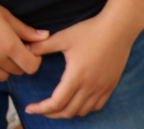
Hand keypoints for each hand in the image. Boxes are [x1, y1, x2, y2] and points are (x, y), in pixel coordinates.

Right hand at [0, 0, 46, 82]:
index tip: (29, 50)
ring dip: (4, 68)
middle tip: (12, 47)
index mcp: (10, 45)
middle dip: (19, 61)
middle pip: (18, 71)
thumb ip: (26, 30)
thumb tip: (45, 36)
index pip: (32, 66)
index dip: (34, 59)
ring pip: (2, 76)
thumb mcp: (6, 15)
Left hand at [23, 11, 137, 118]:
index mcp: (76, 77)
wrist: (118, 29)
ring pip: (83, 111)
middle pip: (68, 111)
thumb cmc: (90, 31)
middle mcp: (90, 87)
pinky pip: (97, 106)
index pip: (56, 103)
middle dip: (51, 114)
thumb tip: (25, 49)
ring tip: (56, 106)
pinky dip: (84, 108)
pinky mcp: (110, 86)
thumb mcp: (64, 37)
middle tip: (40, 109)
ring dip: (67, 112)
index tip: (29, 108)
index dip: (41, 109)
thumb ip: (43, 46)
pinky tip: (77, 101)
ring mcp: (102, 88)